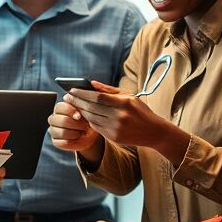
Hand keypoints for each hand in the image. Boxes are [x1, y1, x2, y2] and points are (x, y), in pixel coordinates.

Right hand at [49, 99, 100, 152]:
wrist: (90, 134)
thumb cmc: (87, 120)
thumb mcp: (85, 111)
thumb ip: (79, 104)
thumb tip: (71, 98)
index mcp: (60, 108)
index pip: (60, 107)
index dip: (70, 111)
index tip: (79, 115)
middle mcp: (54, 118)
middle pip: (62, 121)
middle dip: (76, 124)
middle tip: (85, 126)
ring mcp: (53, 130)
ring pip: (62, 132)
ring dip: (75, 133)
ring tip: (82, 132)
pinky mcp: (55, 141)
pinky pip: (62, 143)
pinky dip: (72, 142)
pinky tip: (77, 138)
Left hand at [66, 82, 186, 156]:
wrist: (153, 132)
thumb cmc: (140, 111)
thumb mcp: (129, 96)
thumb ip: (109, 90)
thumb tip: (92, 83)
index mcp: (124, 103)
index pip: (97, 97)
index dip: (82, 93)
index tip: (72, 89)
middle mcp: (119, 116)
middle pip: (92, 107)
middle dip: (77, 101)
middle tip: (67, 96)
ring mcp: (116, 128)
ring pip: (91, 118)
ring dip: (80, 110)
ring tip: (73, 104)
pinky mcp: (114, 137)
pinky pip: (96, 127)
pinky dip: (88, 120)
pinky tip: (83, 114)